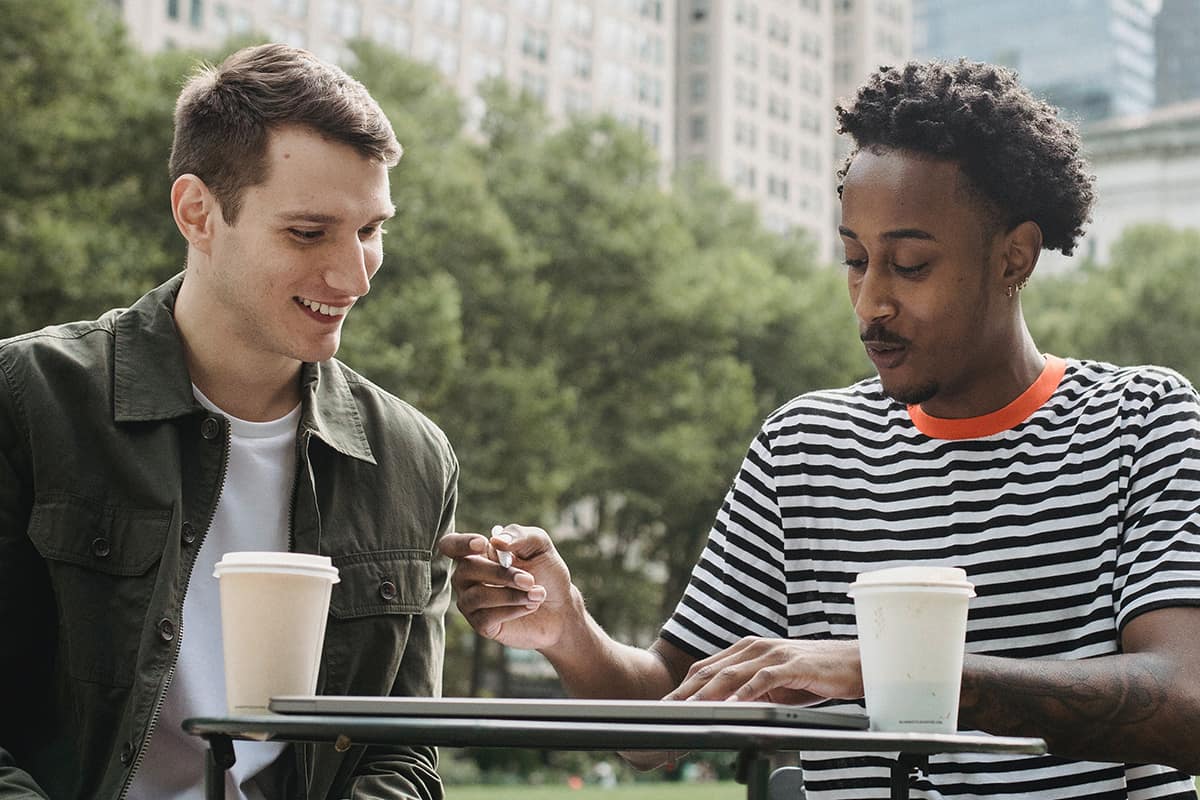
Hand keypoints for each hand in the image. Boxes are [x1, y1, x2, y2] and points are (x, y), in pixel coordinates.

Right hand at [437, 524, 575, 650]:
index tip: (483, 544)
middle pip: (467, 568)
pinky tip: (530, 606)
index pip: (450, 545)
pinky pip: (486, 616)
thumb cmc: (546, 573)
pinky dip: (512, 610)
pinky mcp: (481, 624)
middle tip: (530, 579)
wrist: (561, 607)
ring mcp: (471, 601)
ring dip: (511, 594)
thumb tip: (495, 540)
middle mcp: (467, 577)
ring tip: (537, 594)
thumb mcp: (539, 546)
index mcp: (477, 553)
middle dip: (501, 574)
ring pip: (478, 595)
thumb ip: (519, 535)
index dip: (460, 543)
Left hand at [666, 636, 863, 705]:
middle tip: (665, 711)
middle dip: (686, 692)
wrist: (854, 663)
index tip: (666, 706)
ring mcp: (773, 654)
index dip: (684, 687)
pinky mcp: (792, 665)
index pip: (706, 667)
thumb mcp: (774, 684)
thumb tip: (724, 708)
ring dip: (706, 694)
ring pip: (731, 673)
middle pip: (711, 670)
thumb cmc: (814, 674)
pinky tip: (731, 706)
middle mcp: (756, 647)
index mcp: (747, 650)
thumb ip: (749, 690)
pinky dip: (744, 693)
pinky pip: (763, 679)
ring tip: (688, 710)